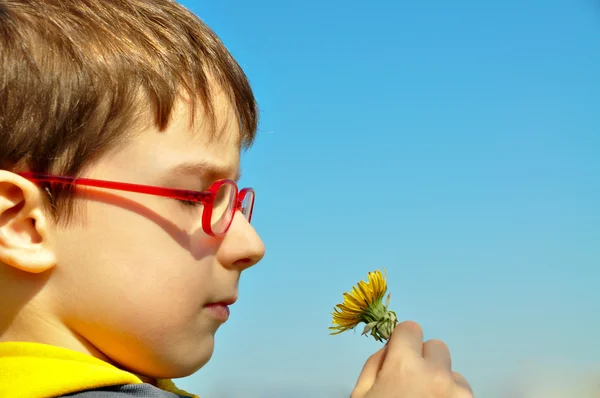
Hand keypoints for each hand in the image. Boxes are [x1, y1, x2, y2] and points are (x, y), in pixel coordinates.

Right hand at [351, 321, 473, 397]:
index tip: (400, 354)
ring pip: (453, 373)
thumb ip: (375, 363)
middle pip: (437, 346)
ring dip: (441, 382)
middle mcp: (436, 375)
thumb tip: (391, 346)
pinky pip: (463, 393)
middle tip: (413, 383)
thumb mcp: (361, 394)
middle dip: (425, 360)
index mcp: (404, 367)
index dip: (403, 341)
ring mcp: (457, 394)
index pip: (410, 328)